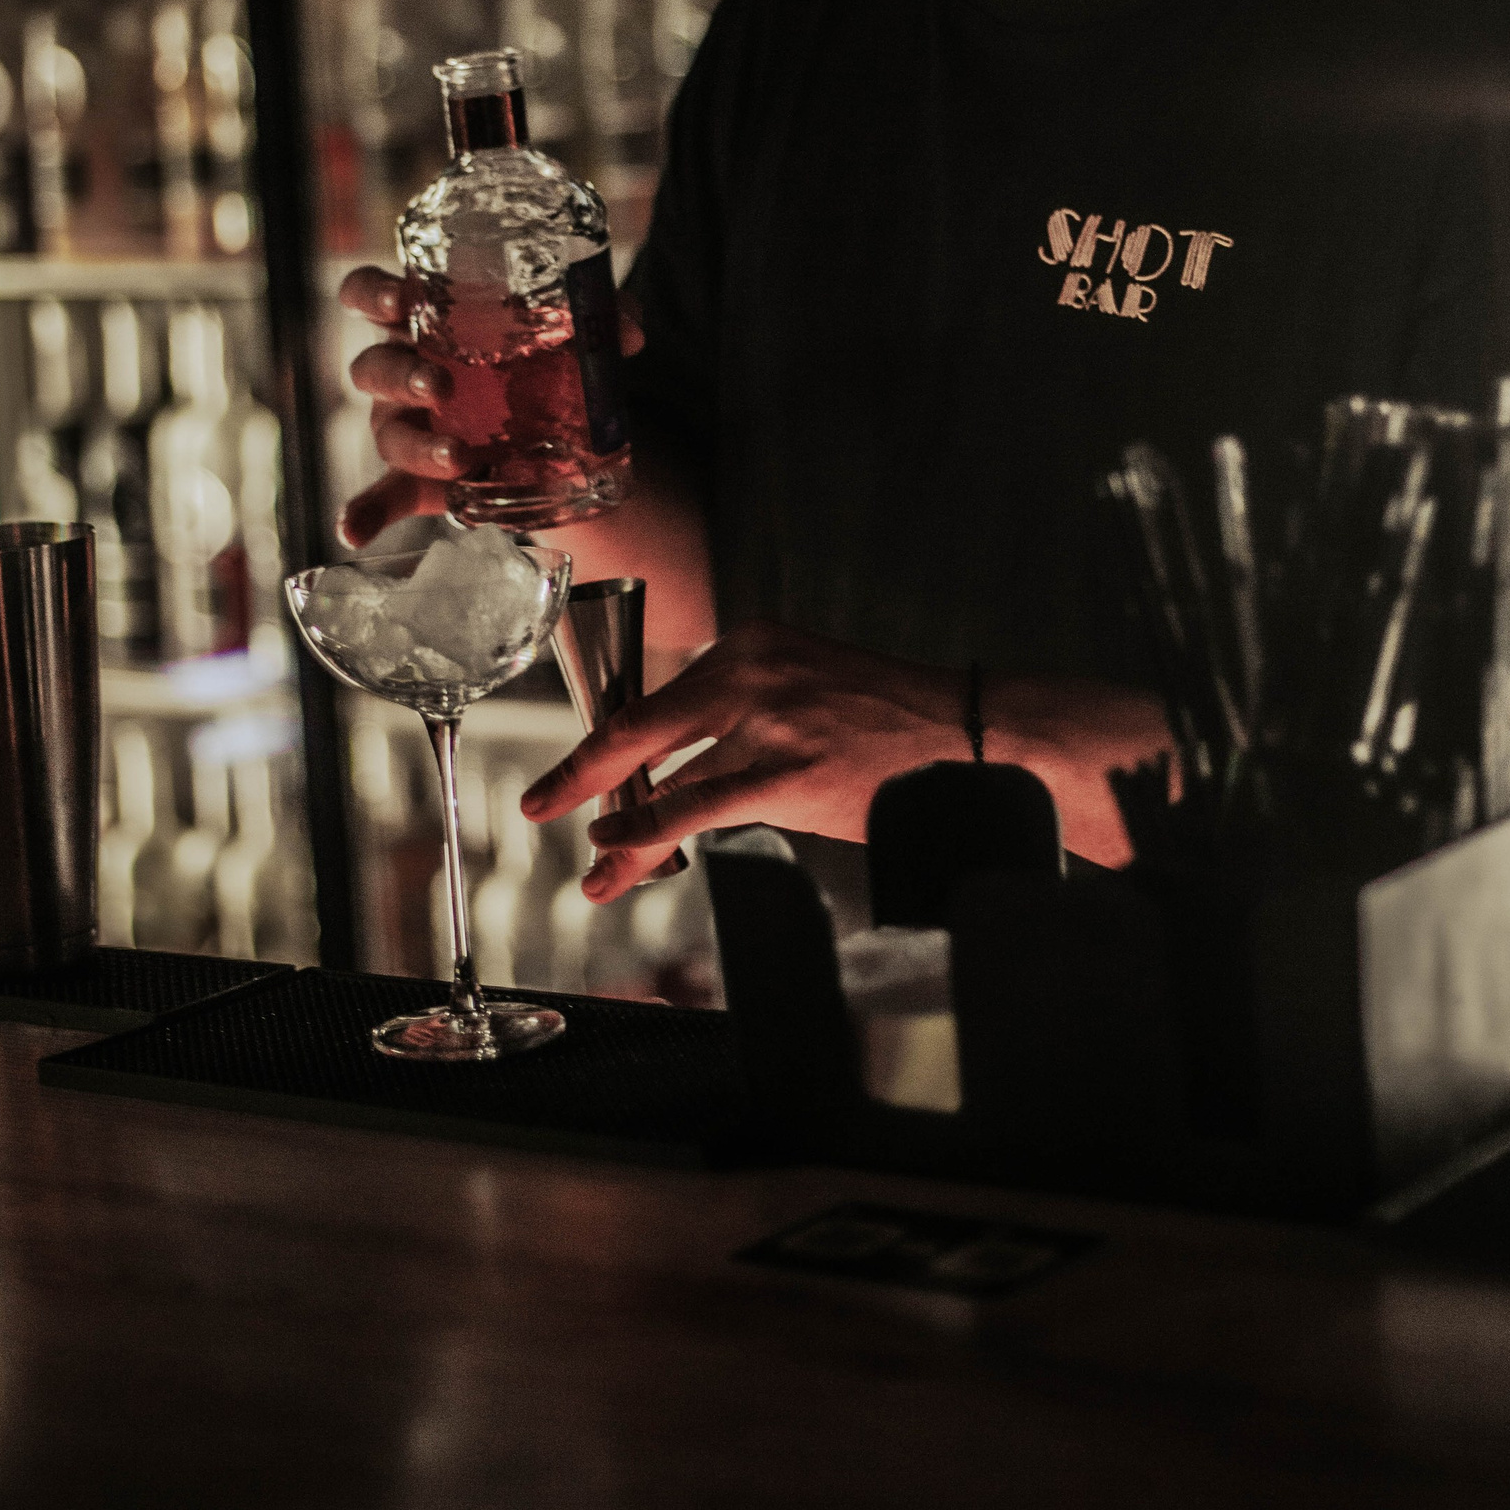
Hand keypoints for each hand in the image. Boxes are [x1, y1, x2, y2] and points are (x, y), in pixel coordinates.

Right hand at [335, 265, 646, 549]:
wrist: (545, 426)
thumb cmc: (535, 358)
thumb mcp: (566, 331)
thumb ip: (598, 319)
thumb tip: (629, 330)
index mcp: (423, 322)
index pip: (368, 295)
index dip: (370, 293)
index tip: (400, 300)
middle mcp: (402, 371)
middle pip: (373, 367)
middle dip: (403, 375)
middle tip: (443, 386)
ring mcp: (403, 427)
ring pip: (386, 433)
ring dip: (414, 446)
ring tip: (457, 458)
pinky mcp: (415, 480)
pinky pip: (382, 497)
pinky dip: (366, 513)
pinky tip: (354, 531)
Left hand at [521, 622, 969, 900]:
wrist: (970, 732)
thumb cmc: (892, 722)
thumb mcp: (807, 688)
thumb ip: (743, 715)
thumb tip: (678, 773)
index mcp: (752, 644)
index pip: (660, 697)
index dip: (611, 742)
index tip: (581, 768)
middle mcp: (751, 670)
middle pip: (642, 728)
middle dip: (582, 771)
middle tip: (539, 803)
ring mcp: (769, 720)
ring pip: (668, 782)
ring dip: (621, 829)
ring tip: (594, 866)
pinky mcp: (788, 772)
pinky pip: (698, 807)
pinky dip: (650, 832)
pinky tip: (622, 849)